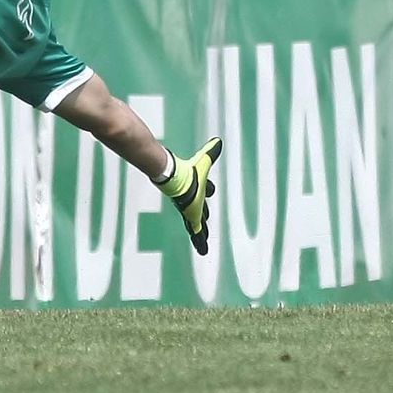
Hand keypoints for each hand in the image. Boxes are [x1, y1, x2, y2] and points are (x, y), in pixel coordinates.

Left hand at [161, 137, 222, 254]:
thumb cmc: (188, 171)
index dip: (206, 194)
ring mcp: (190, 210)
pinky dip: (200, 241)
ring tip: (203, 246)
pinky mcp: (190, 217)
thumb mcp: (203, 162)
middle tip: (204, 230)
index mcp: (196, 190)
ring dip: (201, 235)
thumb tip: (218, 141)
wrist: (174, 179)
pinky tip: (203, 251)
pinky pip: (197, 232)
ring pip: (197, 226)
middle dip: (202, 220)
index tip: (209, 192)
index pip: (203, 194)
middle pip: (199, 213)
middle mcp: (193, 201)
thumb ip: (210, 153)